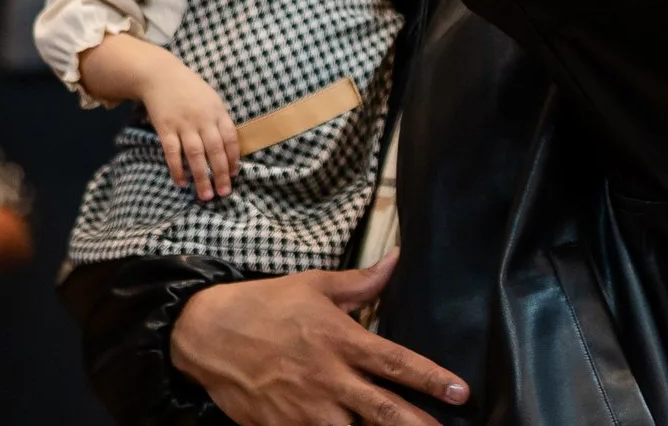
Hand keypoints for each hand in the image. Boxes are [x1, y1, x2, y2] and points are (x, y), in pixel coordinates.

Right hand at [144, 63, 240, 201]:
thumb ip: (219, 120)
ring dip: (202, 177)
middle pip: (215, 151)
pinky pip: (172, 153)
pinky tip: (182, 183)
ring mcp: (184, 124)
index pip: (230, 139)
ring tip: (206, 195)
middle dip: (221, 174)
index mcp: (217, 111)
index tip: (235, 175)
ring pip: (195, 155)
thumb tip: (229, 146)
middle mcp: (203, 119)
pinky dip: (177, 169)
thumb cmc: (189, 89)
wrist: (161, 75)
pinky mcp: (165, 128)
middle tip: (224, 193)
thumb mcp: (211, 99)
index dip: (233, 158)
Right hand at [170, 254, 468, 425]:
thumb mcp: (315, 284)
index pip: (396, 363)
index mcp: (341, 341)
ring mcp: (305, 409)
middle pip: (384, 411)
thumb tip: (396, 259)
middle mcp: (329, 379)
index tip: (460, 392)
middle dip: (417, 425)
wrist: (207, 333)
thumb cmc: (265, 304)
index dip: (431, 379)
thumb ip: (361, 282)